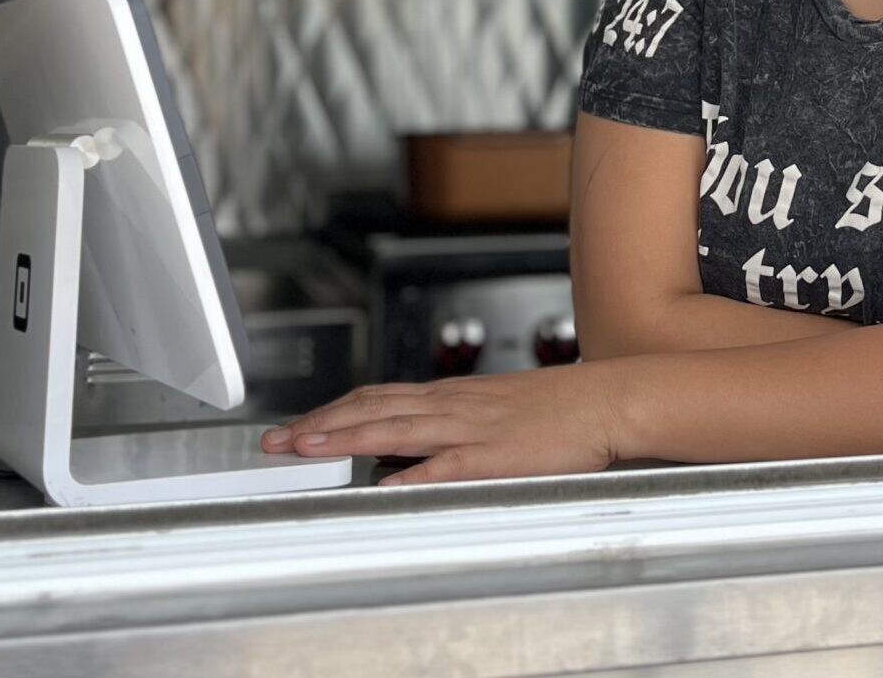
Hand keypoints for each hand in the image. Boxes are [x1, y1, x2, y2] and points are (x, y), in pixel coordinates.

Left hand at [260, 362, 627, 484]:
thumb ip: (457, 421)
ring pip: (396, 428)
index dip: (331, 412)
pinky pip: (446, 465)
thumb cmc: (560, 408)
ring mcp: (472, 428)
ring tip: (307, 449)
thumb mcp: (498, 407)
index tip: (295, 426)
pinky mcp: (496, 454)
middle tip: (275, 441)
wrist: (607, 399)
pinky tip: (384, 486)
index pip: (376, 398)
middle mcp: (453, 406)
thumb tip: (418, 442)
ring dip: (346, 437)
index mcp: (453, 396)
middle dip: (319, 425)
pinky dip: (411, 475)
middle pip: (372, 409)